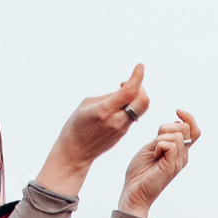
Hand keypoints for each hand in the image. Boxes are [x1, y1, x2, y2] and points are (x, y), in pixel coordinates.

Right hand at [34, 64, 148, 194]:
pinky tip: (120, 104)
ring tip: (122, 93)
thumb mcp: (88, 104)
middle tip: (127, 83)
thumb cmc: (76, 125)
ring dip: (137, 96)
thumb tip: (125, 90)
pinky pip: (134, 115)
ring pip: (141, 108)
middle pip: (143, 101)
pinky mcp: (123, 133)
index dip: (137, 76)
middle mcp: (116, 121)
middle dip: (140, 87)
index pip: (129, 91)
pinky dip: (132, 105)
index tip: (140, 65)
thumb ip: (109, 96)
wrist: (75, 152)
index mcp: (104, 111)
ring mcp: (122, 129)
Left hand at [118, 111, 199, 216]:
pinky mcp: (172, 166)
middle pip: (184, 127)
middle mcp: (183, 156)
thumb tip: (176, 122)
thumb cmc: (140, 171)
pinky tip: (154, 157)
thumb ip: (164, 136)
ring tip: (154, 153)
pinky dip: (158, 146)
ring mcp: (178, 161)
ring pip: (177, 134)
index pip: (194, 130)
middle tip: (155, 143)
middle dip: (166, 127)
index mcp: (180, 151)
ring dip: (160, 138)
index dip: (188, 117)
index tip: (177, 111)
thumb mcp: (153, 147)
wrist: (134, 193)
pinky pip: (169, 143)